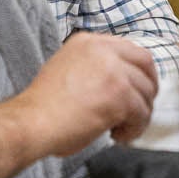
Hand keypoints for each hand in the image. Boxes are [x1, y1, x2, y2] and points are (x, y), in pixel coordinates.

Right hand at [14, 32, 158, 154]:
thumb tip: (120, 82)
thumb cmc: (43, 107)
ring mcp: (114, 71)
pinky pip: (141, 113)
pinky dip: (135, 128)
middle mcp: (104, 49)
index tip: (136, 88)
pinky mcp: (120, 95)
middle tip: (140, 108)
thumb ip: (93, 68)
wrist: (30, 123)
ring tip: (121, 129)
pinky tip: (118, 136)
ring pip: (145, 91)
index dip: (137, 71)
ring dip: (139, 114)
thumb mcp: (67, 69)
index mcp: (89, 41)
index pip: (129, 49)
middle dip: (148, 86)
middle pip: (145, 63)